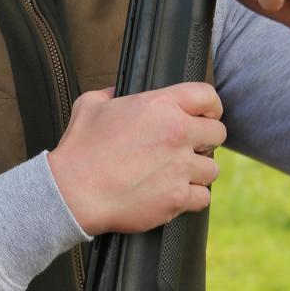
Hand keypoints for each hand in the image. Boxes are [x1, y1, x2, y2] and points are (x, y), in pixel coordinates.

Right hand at [47, 82, 225, 235]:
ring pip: (211, 169)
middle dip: (204, 141)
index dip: (210, 106)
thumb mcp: (90, 105)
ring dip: (197, 172)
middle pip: (217, 133)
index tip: (206, 115)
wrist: (72, 192)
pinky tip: (173, 194)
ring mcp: (179, 167)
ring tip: (177, 174)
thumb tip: (116, 92)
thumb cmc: (79, 149)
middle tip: (187, 149)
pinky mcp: (177, 198)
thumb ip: (110, 93)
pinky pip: (203, 197)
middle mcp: (176, 133)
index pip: (207, 96)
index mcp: (159, 105)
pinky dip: (190, 198)